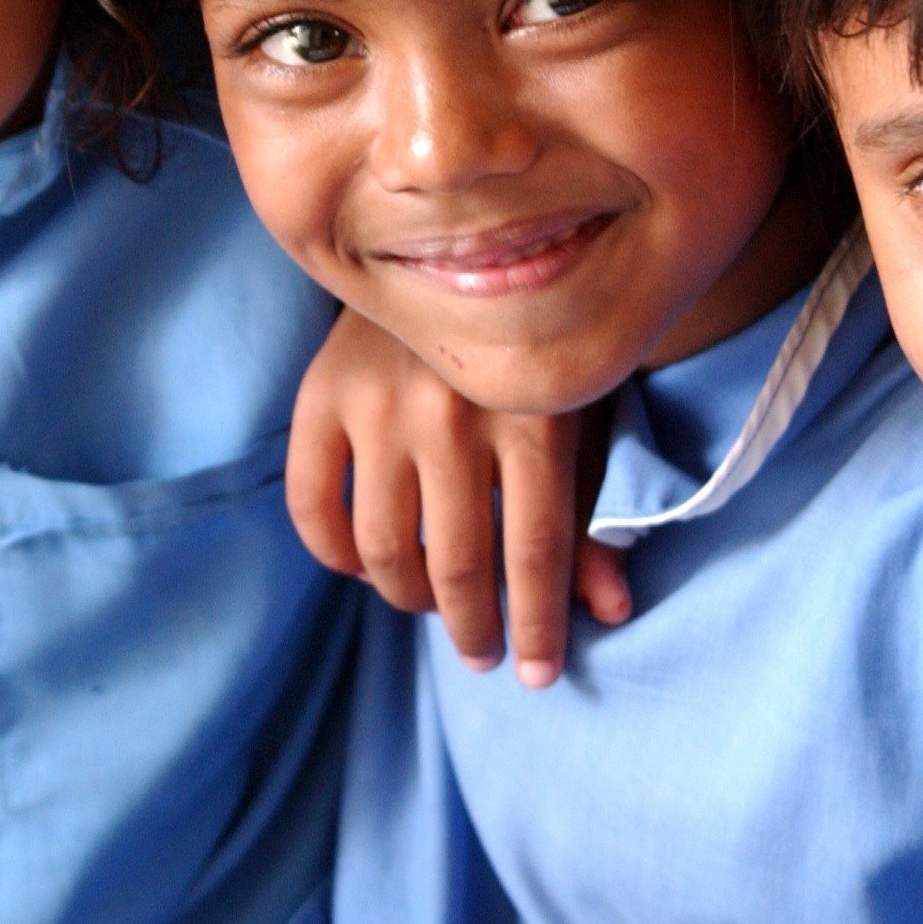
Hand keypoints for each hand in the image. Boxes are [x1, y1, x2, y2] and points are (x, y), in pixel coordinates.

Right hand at [286, 308, 629, 687]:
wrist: (454, 247)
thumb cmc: (531, 348)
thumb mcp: (580, 417)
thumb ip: (594, 516)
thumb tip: (611, 610)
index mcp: (531, 415)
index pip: (535, 551)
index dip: (537, 626)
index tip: (538, 676)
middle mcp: (450, 412)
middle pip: (457, 562)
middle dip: (473, 627)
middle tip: (481, 652)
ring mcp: (378, 403)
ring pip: (383, 548)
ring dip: (408, 598)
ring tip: (432, 604)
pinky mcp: (320, 394)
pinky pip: (311, 505)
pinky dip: (335, 555)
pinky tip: (364, 566)